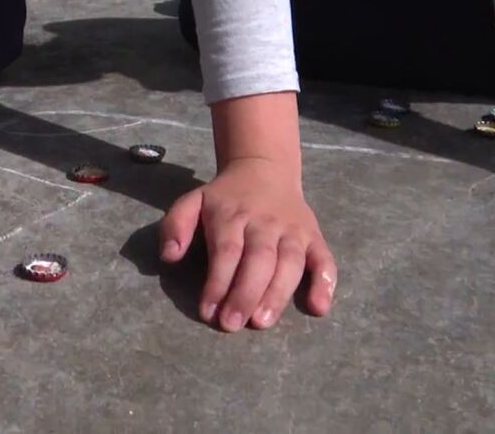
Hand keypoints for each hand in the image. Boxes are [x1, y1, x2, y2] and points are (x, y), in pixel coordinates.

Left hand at [159, 158, 336, 331]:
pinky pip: (325, 260)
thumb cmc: (224, 198)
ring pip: (291, 263)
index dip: (218, 283)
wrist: (264, 169)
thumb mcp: (192, 201)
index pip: (226, 251)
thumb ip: (175, 226)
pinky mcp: (315, 237)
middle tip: (232, 324)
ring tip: (262, 321)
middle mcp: (265, 223)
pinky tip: (319, 308)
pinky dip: (325, 283)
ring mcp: (293, 230)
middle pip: (259, 260)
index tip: (208, 311)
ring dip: (278, 294)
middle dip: (245, 294)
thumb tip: (169, 257)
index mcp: (232, 215)